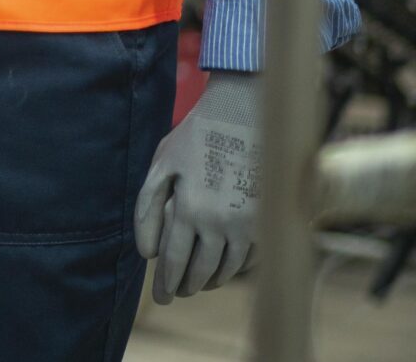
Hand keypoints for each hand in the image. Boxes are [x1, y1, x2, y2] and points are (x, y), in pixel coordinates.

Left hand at [136, 73, 260, 302]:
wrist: (245, 116)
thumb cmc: (196, 137)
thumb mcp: (161, 165)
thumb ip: (148, 208)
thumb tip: (147, 253)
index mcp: (189, 210)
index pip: (174, 261)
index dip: (166, 284)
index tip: (160, 299)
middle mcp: (220, 223)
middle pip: (200, 271)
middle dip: (185, 286)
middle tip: (176, 293)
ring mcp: (248, 224)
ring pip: (227, 269)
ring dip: (210, 280)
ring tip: (197, 283)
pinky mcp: (268, 220)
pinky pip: (251, 258)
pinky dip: (236, 269)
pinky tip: (224, 268)